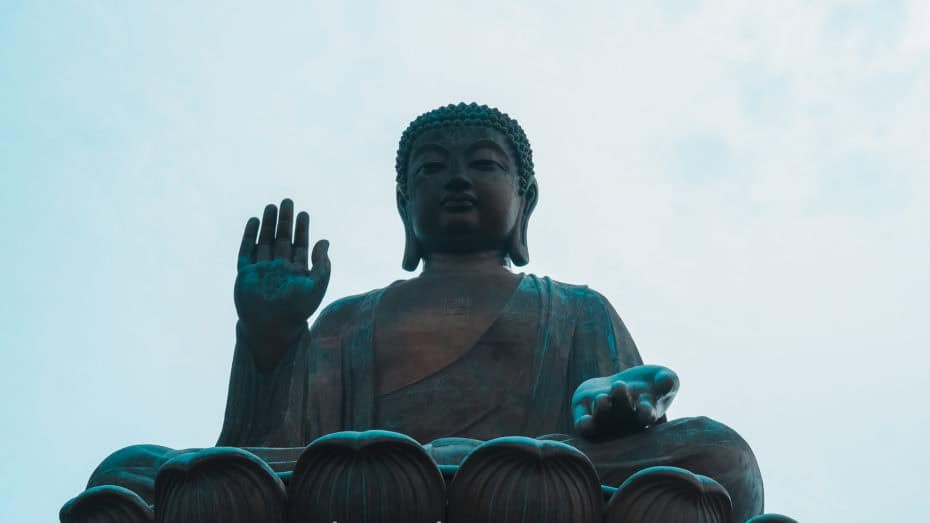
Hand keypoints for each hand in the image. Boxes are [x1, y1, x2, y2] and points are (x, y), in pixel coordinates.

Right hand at [234, 199, 330, 342]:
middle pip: (282, 239)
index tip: (304, 213)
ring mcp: (262, 270)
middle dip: (285, 221)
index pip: (300, 246)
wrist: (271, 327)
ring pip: (265, 242)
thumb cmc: (296, 310)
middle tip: (287, 202)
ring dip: (268, 225)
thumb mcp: (316, 287)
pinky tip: (254, 222)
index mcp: (296, 272)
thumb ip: (322, 265)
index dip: (302, 229)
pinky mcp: (246, 274)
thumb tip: (325, 242)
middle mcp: (279, 269)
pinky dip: (250, 236)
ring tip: (271, 207)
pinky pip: (246, 251)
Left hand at [571, 365, 678, 438]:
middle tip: (620, 387)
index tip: (646, 408)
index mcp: (646, 413)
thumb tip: (667, 381)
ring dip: (602, 410)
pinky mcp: (584, 415)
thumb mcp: (662, 377)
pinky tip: (585, 421)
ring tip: (603, 399)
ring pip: (602, 419)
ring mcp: (605, 419)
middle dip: (621, 401)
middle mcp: (624, 420)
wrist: (618, 386)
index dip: (646, 412)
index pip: (647, 415)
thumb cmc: (647, 384)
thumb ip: (668, 381)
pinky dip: (585, 425)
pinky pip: (584, 426)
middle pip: (623, 414)